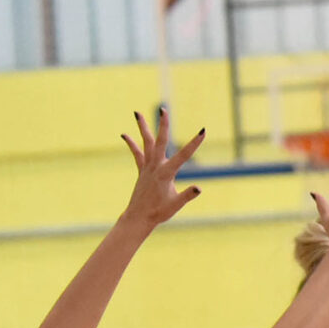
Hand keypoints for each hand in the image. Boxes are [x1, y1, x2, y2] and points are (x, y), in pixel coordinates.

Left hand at [119, 108, 203, 231]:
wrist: (138, 218)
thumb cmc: (159, 213)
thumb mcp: (176, 205)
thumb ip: (187, 195)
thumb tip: (199, 188)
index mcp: (166, 173)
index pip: (183, 155)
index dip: (194, 143)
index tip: (203, 131)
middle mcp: (155, 166)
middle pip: (159, 141)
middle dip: (163, 125)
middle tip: (163, 109)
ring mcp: (147, 167)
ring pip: (145, 142)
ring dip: (142, 127)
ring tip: (137, 112)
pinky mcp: (142, 171)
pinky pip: (137, 154)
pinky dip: (132, 143)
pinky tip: (125, 134)